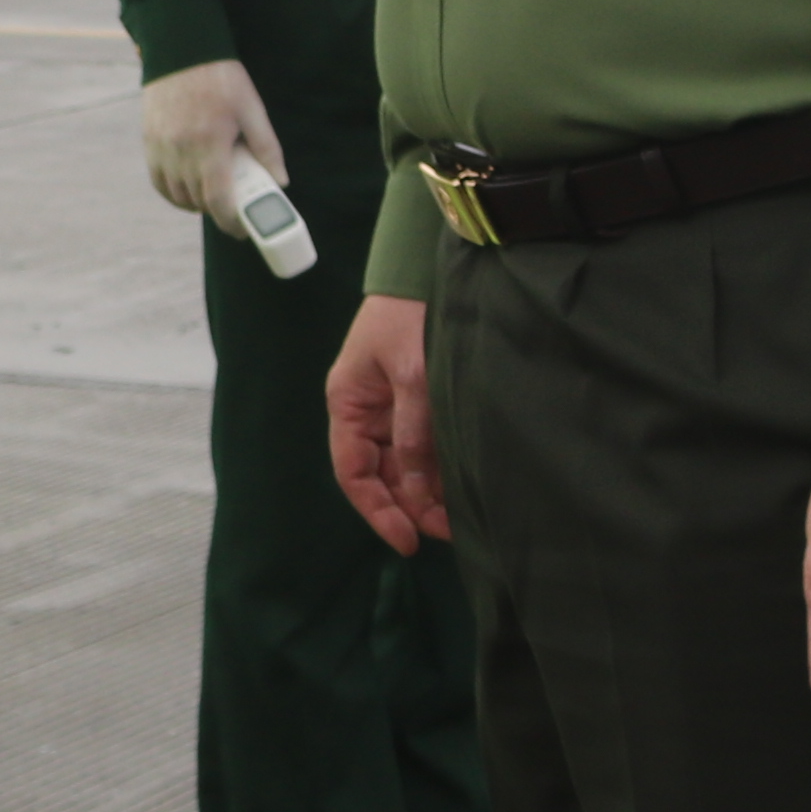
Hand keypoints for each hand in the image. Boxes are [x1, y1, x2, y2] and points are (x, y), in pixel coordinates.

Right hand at [136, 59, 275, 219]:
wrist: (181, 51)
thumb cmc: (221, 78)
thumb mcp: (252, 109)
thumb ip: (266, 147)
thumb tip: (280, 182)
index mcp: (210, 143)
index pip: (218, 199)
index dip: (231, 222)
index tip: (242, 229)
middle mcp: (181, 149)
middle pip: (198, 200)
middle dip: (218, 212)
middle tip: (235, 210)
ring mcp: (161, 147)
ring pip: (176, 195)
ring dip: (195, 204)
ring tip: (213, 197)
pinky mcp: (149, 141)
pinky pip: (158, 181)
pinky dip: (173, 193)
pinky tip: (188, 190)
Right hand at [326, 296, 443, 552]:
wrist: (427, 271)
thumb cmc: (409, 317)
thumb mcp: (413, 376)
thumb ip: (415, 434)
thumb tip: (419, 492)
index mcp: (348, 404)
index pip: (354, 472)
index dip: (378, 510)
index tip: (408, 540)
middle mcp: (367, 412)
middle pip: (383, 474)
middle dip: (411, 505)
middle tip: (448, 531)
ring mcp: (393, 408)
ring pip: (406, 464)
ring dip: (429, 491)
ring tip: (460, 516)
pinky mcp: (419, 402)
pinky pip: (425, 446)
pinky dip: (440, 468)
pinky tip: (462, 486)